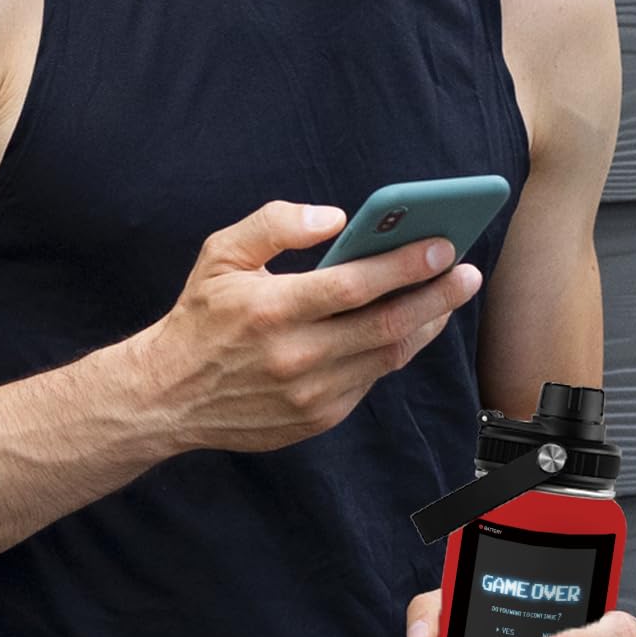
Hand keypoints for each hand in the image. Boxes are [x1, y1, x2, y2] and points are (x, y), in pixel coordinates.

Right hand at [136, 201, 481, 455]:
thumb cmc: (200, 317)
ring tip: (448, 296)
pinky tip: (410, 326)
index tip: (442, 245)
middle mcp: (295, 356)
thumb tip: (335, 219)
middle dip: (436, 296)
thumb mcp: (221, 255)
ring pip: (387, 357)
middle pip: (385, 325)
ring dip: (425, 325)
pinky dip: (394, 351)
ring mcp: (310, 394)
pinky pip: (370, 379)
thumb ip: (275, 224)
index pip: (353, 285)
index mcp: (270, 310)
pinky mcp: (317, 417)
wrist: (168, 396)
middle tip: (467, 273)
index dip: (404, 265)